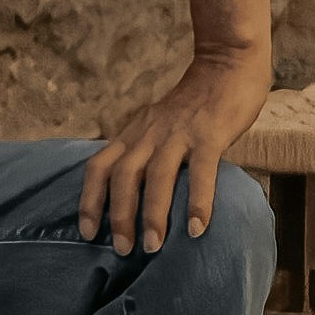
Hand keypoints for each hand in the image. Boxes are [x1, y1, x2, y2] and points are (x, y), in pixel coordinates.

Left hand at [76, 49, 269, 253]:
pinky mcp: (209, 134)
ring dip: (152, 214)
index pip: (99, 165)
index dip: (89, 199)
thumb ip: (150, 152)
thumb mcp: (159, 124)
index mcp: (135, 132)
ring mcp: (179, 132)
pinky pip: (200, 171)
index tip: (87, 232)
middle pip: (123, 175)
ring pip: (156, 175)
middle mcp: (149, 132)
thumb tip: (143, 197)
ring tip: (153, 246)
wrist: (227, 63)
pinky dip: (197, 200)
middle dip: (119, 216)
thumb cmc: (195, 103)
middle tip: (122, 251)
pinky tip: (197, 228)